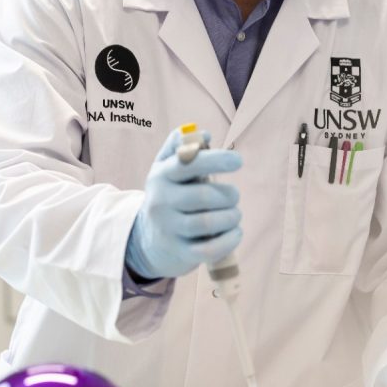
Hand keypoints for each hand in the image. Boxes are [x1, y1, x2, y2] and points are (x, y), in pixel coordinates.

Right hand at [124, 128, 242, 280]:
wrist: (148, 240)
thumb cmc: (169, 195)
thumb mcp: (166, 167)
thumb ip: (181, 146)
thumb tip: (204, 133)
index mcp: (161, 175)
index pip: (188, 162)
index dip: (216, 159)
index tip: (238, 161)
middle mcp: (161, 202)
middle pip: (204, 196)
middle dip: (229, 195)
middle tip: (234, 196)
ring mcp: (169, 229)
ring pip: (208, 222)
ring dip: (232, 217)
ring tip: (234, 214)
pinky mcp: (180, 252)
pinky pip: (209, 250)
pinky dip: (230, 241)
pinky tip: (236, 232)